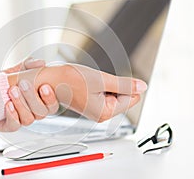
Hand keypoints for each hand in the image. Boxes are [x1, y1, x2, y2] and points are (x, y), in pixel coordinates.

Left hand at [0, 58, 58, 131]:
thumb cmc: (9, 81)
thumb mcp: (20, 69)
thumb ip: (31, 64)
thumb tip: (40, 63)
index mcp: (41, 101)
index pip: (52, 105)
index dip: (50, 98)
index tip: (44, 86)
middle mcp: (33, 113)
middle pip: (40, 112)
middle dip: (32, 98)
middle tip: (24, 84)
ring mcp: (22, 120)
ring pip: (28, 119)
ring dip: (21, 105)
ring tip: (13, 90)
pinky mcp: (8, 125)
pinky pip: (14, 126)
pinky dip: (12, 115)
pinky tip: (8, 104)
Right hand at [7, 63, 147, 122]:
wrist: (50, 80)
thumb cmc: (69, 80)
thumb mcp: (101, 79)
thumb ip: (124, 84)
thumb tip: (143, 86)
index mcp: (105, 112)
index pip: (132, 97)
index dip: (126, 85)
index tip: (113, 79)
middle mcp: (102, 113)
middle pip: (124, 95)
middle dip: (114, 84)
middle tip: (97, 81)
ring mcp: (97, 109)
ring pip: (115, 92)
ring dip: (107, 83)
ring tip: (91, 81)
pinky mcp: (93, 103)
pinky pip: (106, 91)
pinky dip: (101, 84)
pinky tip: (89, 82)